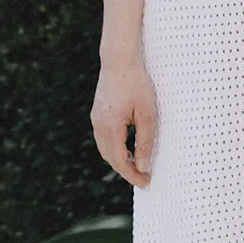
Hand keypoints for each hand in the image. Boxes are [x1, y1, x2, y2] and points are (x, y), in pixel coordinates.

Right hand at [91, 60, 157, 187]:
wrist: (119, 60)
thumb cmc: (137, 84)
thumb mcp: (147, 114)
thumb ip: (145, 141)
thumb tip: (143, 166)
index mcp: (110, 127)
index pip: (119, 160)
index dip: (132, 175)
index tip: (146, 182)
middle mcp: (99, 125)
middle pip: (110, 157)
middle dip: (126, 170)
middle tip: (144, 176)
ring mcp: (96, 118)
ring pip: (105, 148)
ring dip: (119, 159)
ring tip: (138, 164)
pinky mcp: (97, 112)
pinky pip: (104, 138)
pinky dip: (114, 148)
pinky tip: (128, 147)